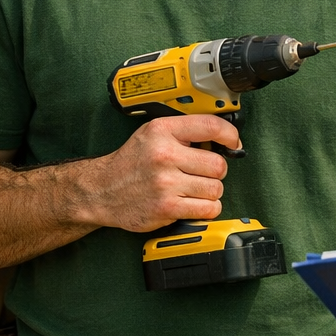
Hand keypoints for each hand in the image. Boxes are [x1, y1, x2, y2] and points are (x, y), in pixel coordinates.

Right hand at [73, 115, 241, 231]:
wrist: (102, 190)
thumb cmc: (131, 162)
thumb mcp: (151, 134)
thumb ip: (182, 132)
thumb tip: (220, 138)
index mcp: (162, 131)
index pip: (210, 126)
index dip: (230, 134)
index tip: (233, 142)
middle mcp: (164, 155)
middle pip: (218, 164)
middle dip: (216, 171)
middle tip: (203, 173)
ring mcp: (165, 183)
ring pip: (216, 189)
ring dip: (211, 192)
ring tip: (194, 189)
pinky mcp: (166, 207)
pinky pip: (207, 209)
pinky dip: (207, 209)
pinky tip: (194, 203)